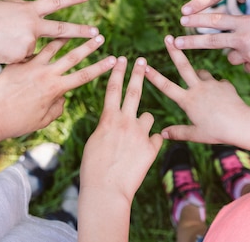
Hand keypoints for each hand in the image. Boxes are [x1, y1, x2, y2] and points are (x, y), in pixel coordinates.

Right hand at [0, 0, 98, 63]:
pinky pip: (24, 59)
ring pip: (36, 48)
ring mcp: (29, 42)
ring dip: (23, 46)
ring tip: (3, 40)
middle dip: (82, 32)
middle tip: (99, 34)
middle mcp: (33, 25)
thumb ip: (25, 11)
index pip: (56, 1)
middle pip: (62, 30)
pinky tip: (0, 50)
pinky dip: (15, 56)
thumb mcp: (7, 7)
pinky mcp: (22, 56)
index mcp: (29, 9)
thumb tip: (37, 12)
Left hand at [0, 35, 115, 138]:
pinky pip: (31, 50)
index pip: (84, 76)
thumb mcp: (42, 120)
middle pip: (73, 56)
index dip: (101, 67)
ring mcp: (31, 66)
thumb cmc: (16, 122)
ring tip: (72, 29)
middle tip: (100, 36)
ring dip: (64, 37)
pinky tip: (41, 38)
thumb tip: (63, 99)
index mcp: (56, 89)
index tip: (113, 60)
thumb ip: (57, 109)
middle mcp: (46, 74)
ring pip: (52, 47)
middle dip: (89, 46)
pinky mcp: (17, 63)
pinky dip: (38, 44)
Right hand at [80, 56, 162, 202]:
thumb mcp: (95, 142)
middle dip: (138, 74)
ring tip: (134, 141)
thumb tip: (114, 121)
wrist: (107, 191)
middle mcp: (126, 122)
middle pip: (134, 91)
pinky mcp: (152, 148)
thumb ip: (107, 127)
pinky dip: (151, 143)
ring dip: (144, 123)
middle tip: (142, 61)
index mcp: (108, 119)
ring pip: (148, 117)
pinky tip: (142, 155)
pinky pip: (155, 138)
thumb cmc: (94, 169)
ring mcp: (140, 134)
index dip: (117, 72)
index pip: (113, 88)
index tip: (122, 59)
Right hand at [145, 35, 249, 144]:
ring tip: (202, 89)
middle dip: (174, 51)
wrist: (242, 124)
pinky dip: (217, 88)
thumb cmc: (218, 132)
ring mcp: (212, 84)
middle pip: (183, 66)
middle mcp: (198, 88)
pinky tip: (222, 98)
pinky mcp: (225, 84)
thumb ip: (178, 132)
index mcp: (188, 101)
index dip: (154, 76)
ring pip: (202, 73)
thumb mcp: (196, 134)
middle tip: (168, 37)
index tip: (144, 66)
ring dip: (199, 76)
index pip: (166, 87)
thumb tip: (162, 134)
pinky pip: (218, 83)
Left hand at [174, 13, 249, 74]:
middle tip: (175, 42)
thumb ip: (244, 29)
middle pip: (211, 40)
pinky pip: (248, 68)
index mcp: (246, 22)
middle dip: (191, 42)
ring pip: (232, 58)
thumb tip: (229, 41)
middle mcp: (244, 38)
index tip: (182, 19)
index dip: (198, 19)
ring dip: (240, 56)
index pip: (216, 19)